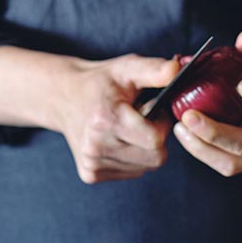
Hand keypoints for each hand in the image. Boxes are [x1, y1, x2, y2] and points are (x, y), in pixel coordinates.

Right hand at [49, 54, 178, 183]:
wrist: (63, 97)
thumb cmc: (99, 82)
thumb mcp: (127, 67)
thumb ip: (155, 69)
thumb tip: (178, 69)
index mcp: (106, 121)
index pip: (156, 139)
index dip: (162, 124)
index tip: (153, 110)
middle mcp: (95, 147)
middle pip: (155, 157)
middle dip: (156, 138)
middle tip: (143, 120)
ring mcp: (92, 164)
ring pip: (144, 167)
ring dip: (145, 149)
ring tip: (129, 129)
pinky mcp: (90, 174)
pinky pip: (130, 172)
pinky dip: (132, 159)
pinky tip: (120, 141)